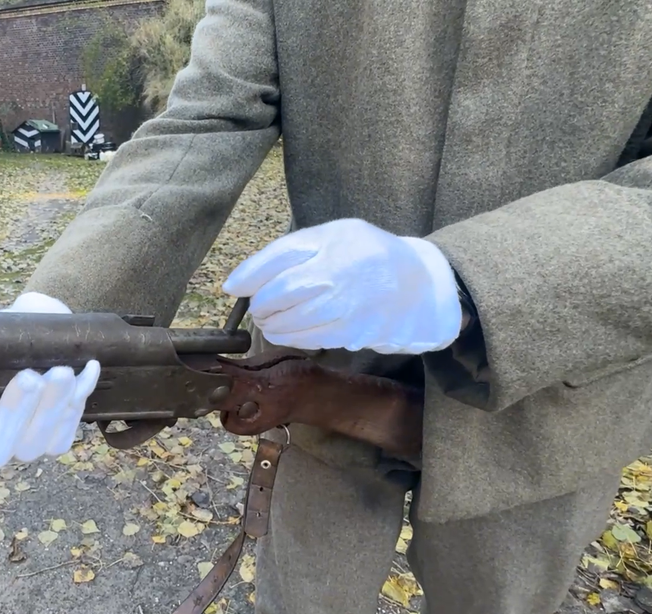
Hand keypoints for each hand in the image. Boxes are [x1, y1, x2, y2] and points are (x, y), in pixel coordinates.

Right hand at [0, 293, 100, 469]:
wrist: (33, 334)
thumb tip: (0, 323)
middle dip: (14, 413)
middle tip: (29, 377)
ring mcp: (15, 448)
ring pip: (31, 445)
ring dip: (50, 409)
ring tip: (62, 373)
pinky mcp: (48, 444)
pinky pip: (61, 438)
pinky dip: (74, 405)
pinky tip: (85, 372)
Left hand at [221, 218, 462, 354]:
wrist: (418, 286)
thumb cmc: (366, 255)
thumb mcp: (333, 235)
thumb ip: (286, 251)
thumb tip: (235, 283)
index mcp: (333, 241)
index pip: (278, 256)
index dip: (248, 275)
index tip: (233, 287)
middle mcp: (338, 273)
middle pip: (280, 293)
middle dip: (259, 304)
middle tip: (258, 307)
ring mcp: (345, 307)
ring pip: (290, 321)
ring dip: (270, 324)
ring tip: (271, 319)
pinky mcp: (350, 334)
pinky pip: (306, 339)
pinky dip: (289, 336)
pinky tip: (289, 329)